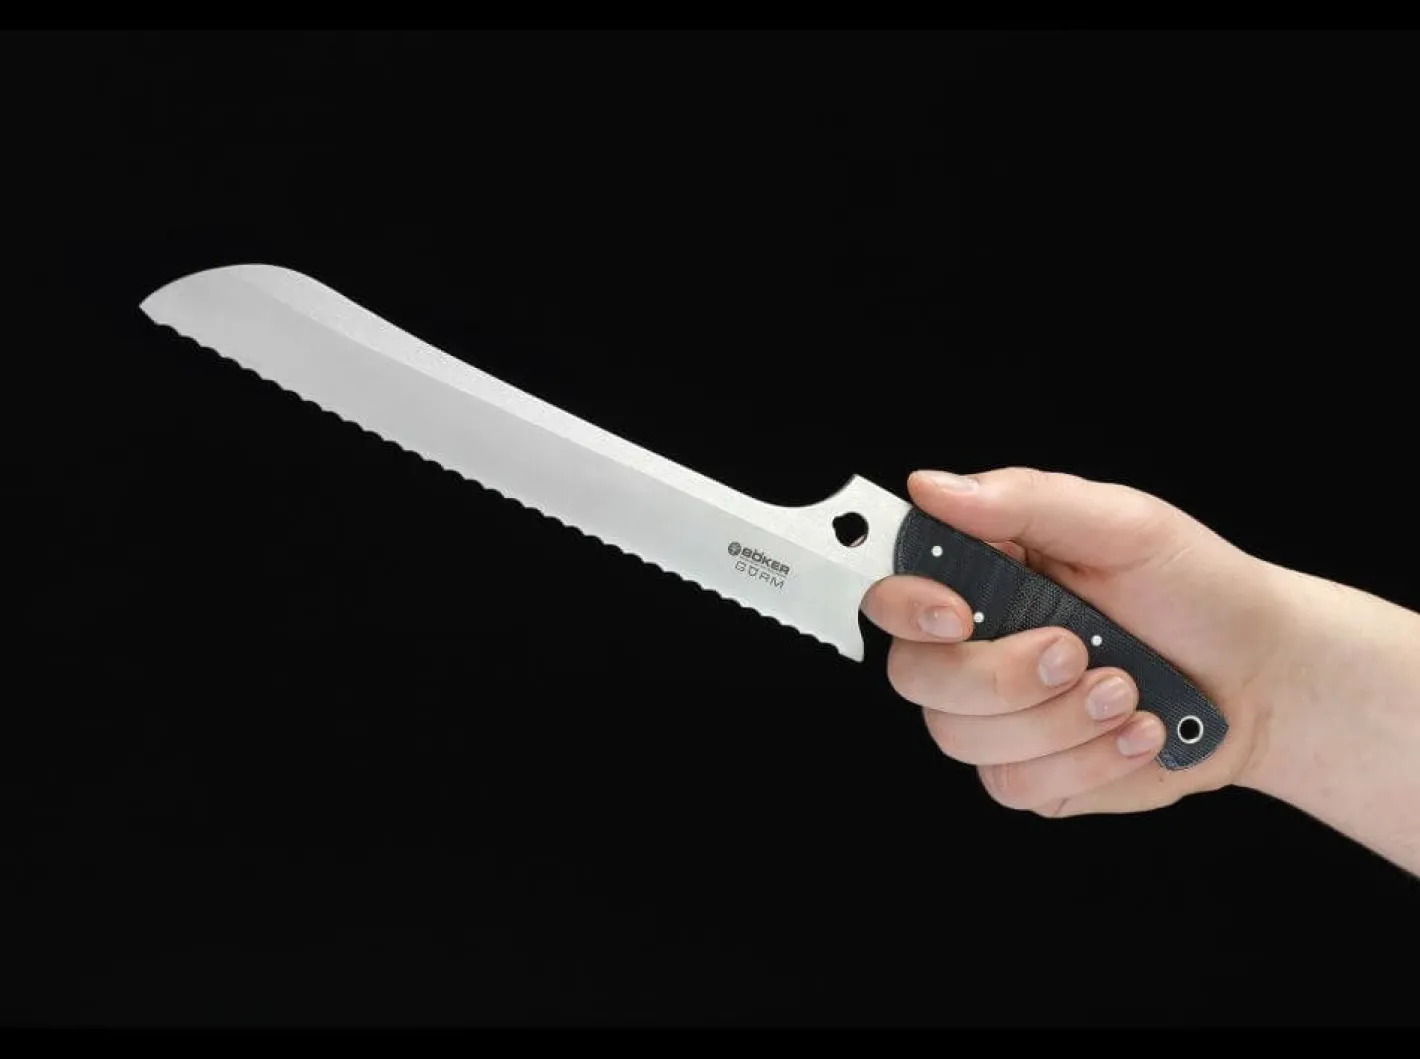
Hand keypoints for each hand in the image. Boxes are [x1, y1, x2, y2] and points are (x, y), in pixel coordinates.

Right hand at [861, 467, 1293, 816]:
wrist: (1262, 676)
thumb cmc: (1194, 589)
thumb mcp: (1122, 524)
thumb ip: (1024, 501)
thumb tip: (932, 486)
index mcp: (982, 578)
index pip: (892, 595)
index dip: (906, 608)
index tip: (958, 612)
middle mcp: (976, 648)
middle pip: (917, 678)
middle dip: (1001, 676)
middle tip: (1079, 653)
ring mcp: (998, 718)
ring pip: (964, 739)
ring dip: (1058, 721)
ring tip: (1129, 690)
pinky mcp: (1031, 774)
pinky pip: (1016, 785)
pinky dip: (1086, 762)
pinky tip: (1136, 732)